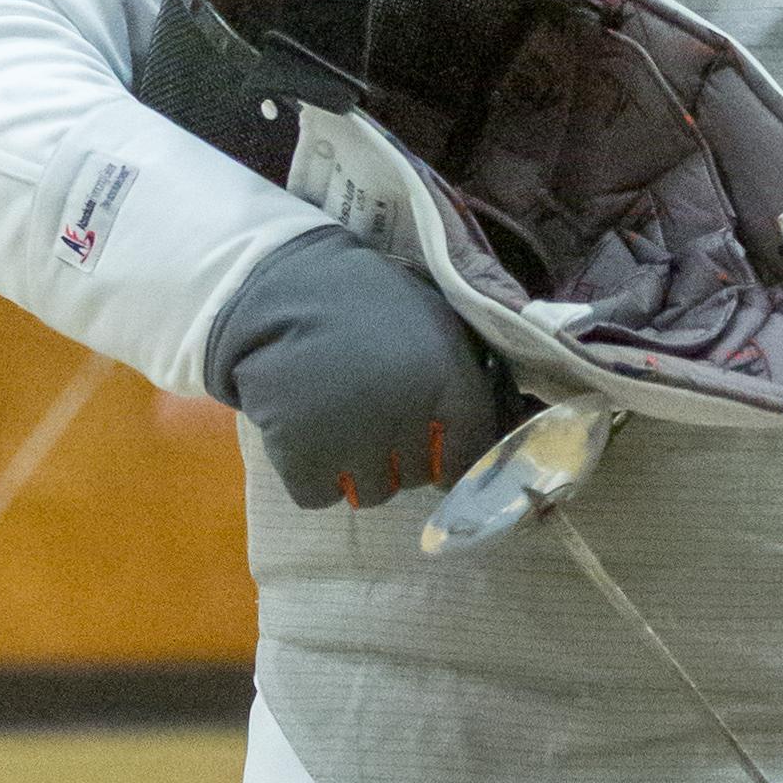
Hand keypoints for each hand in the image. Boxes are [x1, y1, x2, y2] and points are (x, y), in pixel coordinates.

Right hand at [204, 235, 517, 511]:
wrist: (281, 286)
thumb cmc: (366, 301)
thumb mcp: (434, 321)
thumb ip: (466, 372)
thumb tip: (500, 421)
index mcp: (448, 380)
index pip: (469, 455)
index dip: (452, 458)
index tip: (436, 449)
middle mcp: (407, 417)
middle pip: (415, 478)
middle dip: (398, 456)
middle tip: (373, 419)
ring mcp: (352, 441)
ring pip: (371, 494)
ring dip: (357, 470)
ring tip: (339, 425)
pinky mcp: (300, 455)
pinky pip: (319, 496)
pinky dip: (313, 477)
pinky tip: (308, 436)